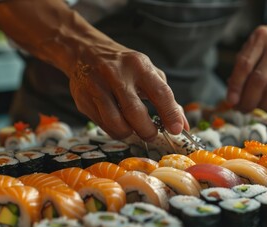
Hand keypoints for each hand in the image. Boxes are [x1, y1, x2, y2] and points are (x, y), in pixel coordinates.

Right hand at [69, 44, 188, 140]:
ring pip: (116, 124)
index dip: (170, 114)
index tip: (176, 129)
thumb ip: (167, 98)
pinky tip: (118, 122)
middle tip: (152, 134)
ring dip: (129, 133)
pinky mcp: (83, 100)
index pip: (159, 92)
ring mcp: (96, 87)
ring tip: (134, 129)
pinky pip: (102, 125)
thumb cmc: (124, 66)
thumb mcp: (148, 73)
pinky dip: (114, 130)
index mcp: (138, 65)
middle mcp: (115, 74)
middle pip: (134, 112)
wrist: (85, 51)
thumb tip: (182, 126)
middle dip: (147, 130)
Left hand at [226, 24, 266, 111]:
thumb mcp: (255, 44)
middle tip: (242, 109)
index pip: (244, 65)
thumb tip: (234, 94)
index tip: (231, 101)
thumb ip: (243, 65)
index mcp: (260, 38)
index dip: (236, 86)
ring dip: (263, 106)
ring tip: (256, 110)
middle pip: (260, 80)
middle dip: (248, 100)